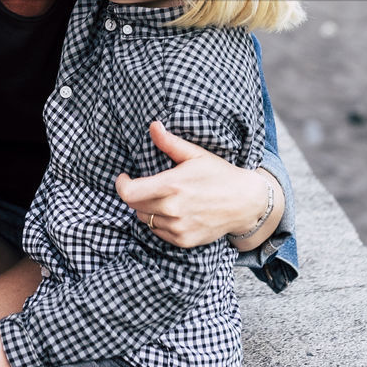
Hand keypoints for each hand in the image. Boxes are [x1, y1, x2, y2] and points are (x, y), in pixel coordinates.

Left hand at [115, 121, 272, 248]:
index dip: (122, 185)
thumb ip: (170, 143)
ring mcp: (178, 228)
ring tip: (163, 197)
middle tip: (147, 185)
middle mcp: (172, 210)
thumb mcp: (196, 154)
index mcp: (171, 186)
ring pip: (145, 219)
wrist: (245, 203)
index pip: (129, 193)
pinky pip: (158, 232)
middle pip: (134, 206)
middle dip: (136, 194)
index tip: (124, 177)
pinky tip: (173, 211)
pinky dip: (159, 222)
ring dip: (147, 208)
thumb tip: (153, 126)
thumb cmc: (220, 174)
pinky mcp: (183, 241)